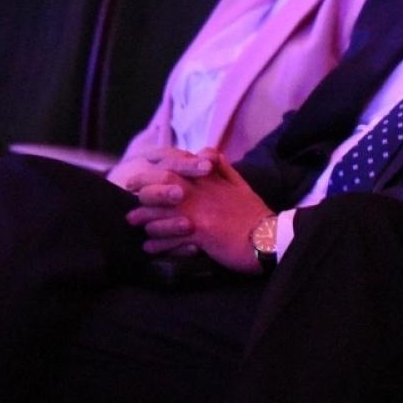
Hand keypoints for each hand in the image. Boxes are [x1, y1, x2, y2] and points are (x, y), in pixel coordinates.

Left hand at [125, 148, 270, 270]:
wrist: (270, 238)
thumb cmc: (255, 215)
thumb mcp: (242, 186)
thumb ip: (224, 169)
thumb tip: (208, 154)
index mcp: (211, 180)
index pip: (178, 166)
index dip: (156, 171)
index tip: (144, 178)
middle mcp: (202, 193)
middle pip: (163, 182)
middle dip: (143, 188)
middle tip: (131, 196)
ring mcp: (199, 212)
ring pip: (161, 211)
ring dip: (145, 219)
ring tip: (135, 224)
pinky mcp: (200, 233)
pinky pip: (169, 239)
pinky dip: (157, 244)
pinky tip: (150, 248)